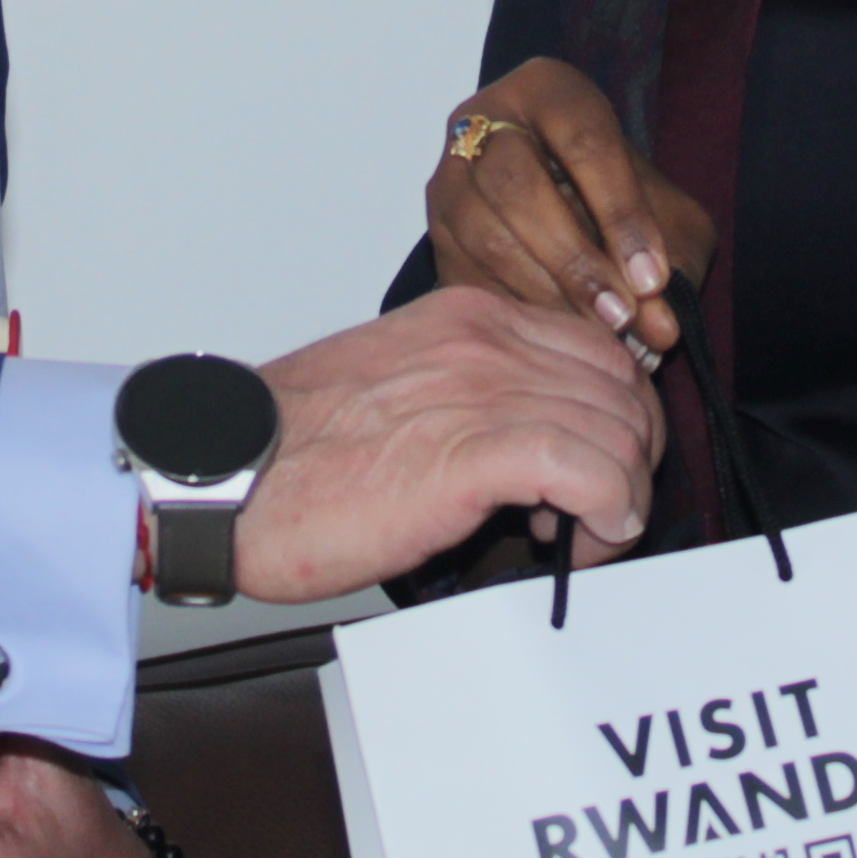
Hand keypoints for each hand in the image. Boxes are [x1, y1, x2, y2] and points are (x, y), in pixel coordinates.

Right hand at [232, 286, 663, 597]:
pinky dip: (608, 515)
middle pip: (623, 390)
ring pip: (620, 433)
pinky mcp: (475, 453)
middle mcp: (484, 340)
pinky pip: (594, 473)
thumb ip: (466, 394)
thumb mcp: (396, 387)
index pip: (598, 349)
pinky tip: (578, 540)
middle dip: (629, 460)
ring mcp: (483, 390)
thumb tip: (526, 447)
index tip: (590, 467)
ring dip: (621, 499)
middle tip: (594, 514)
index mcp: (467, 317)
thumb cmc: (293, 454)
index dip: (615, 417)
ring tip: (577, 537)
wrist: (226, 477)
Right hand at [430, 58, 717, 357]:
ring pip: (484, 234)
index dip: (621, 213)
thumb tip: (661, 327)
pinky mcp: (436, 232)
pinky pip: (464, 275)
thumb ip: (671, 256)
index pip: (584, 141)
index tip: (653, 279)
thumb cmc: (623, 202)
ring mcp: (449, 175)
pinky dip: (515, 313)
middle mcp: (485, 119)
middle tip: (621, 317)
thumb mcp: (666, 213)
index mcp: (549, 89)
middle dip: (574, 260)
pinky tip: (556, 339)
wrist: (568, 207)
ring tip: (595, 336)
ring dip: (544, 293)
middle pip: (517, 186)